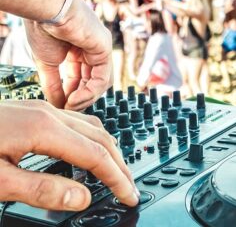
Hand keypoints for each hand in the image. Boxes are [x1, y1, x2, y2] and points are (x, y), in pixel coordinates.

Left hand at [0, 100, 138, 210]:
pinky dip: (91, 140)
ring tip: (115, 172)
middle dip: (119, 164)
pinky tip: (87, 152)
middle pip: (100, 137)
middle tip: (130, 188)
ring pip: (90, 127)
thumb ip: (40, 190)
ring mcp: (41, 109)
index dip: (116, 178)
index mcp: (42, 127)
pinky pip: (76, 123)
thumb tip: (80, 199)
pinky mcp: (33, 112)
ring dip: (108, 151)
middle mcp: (47, 113)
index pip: (95, 155)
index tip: (129, 196)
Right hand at [25, 0, 112, 110]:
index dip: (71, 94)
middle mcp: (92, 49)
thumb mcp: (47, 63)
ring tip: (70, 105)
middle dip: (79, 98)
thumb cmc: (43, 28)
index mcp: (77, 50)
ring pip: (100, 82)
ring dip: (85, 98)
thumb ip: (54, 85)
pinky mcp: (105, 49)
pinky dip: (90, 92)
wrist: (46, 9)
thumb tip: (58, 105)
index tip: (61, 106)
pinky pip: (102, 78)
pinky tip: (74, 98)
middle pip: (91, 82)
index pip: (79, 78)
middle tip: (67, 109)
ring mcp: (101, 48)